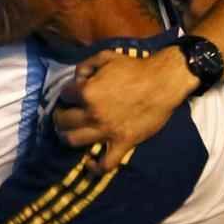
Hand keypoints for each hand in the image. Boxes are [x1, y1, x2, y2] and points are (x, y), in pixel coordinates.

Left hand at [53, 48, 191, 170]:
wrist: (163, 82)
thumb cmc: (135, 68)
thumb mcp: (105, 56)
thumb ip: (85, 65)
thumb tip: (77, 78)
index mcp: (87, 91)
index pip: (64, 95)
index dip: (66, 93)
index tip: (71, 95)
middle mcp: (93, 114)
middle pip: (64, 120)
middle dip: (60, 116)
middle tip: (63, 115)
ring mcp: (107, 131)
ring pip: (74, 141)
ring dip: (66, 137)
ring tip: (67, 134)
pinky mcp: (123, 143)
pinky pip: (106, 163)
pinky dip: (95, 166)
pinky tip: (89, 162)